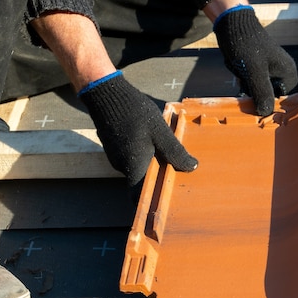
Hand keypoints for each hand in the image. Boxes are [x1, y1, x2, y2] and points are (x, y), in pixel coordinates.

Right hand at [79, 72, 197, 196]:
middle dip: (157, 179)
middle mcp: (122, 166)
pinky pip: (131, 156)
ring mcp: (116, 156)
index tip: (165, 202)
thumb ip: (175, 152)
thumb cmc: (133, 113)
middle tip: (176, 171)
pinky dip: (143, 154)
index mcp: (134, 167)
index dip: (151, 202)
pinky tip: (153, 141)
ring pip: (137, 167)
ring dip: (152, 163)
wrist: (106, 94)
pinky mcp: (115, 146)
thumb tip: (191, 167)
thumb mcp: (161, 132)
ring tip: (167, 151)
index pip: (139, 196)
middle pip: (141, 181)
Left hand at [214, 6, 297, 115]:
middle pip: (269, 97)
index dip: (266, 101)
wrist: (233, 25)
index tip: (254, 97)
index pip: (280, 100)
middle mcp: (282, 74)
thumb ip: (262, 93)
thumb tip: (266, 113)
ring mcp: (270, 72)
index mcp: (289, 73)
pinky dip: (244, 83)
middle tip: (245, 80)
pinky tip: (240, 72)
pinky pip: (253, 85)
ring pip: (259, 92)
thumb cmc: (247, 45)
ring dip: (247, 88)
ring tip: (242, 72)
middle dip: (254, 93)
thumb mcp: (255, 72)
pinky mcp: (259, 71)